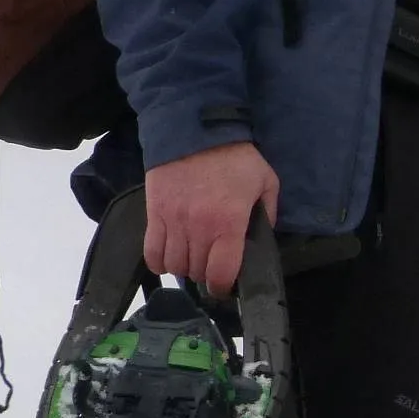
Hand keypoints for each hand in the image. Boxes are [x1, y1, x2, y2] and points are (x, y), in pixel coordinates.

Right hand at [144, 140, 278, 295]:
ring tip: (193, 258)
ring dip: (185, 268)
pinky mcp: (154, 214)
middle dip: (206, 273)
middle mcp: (198, 228)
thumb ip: (267, 213)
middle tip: (212, 264)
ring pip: (174, 266)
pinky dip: (160, 261)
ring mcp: (173, 222)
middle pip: (197, 272)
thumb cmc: (235, 158)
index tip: (225, 286)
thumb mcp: (265, 182)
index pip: (221, 272)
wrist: (195, 130)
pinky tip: (171, 255)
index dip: (223, 287)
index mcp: (228, 223)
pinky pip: (151, 253)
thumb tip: (262, 238)